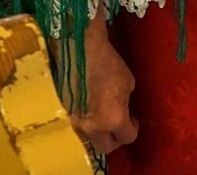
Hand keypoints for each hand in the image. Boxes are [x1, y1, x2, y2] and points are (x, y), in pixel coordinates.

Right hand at [70, 21, 138, 155]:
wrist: (78, 49)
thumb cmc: (107, 62)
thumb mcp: (127, 82)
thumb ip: (124, 102)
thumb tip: (121, 107)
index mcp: (113, 119)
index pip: (127, 137)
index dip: (133, 128)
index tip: (134, 119)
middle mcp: (93, 126)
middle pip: (105, 147)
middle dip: (114, 139)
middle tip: (118, 125)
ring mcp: (75, 121)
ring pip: (88, 138)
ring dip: (97, 131)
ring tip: (102, 115)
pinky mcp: (62, 113)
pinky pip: (77, 124)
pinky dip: (84, 120)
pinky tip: (88, 105)